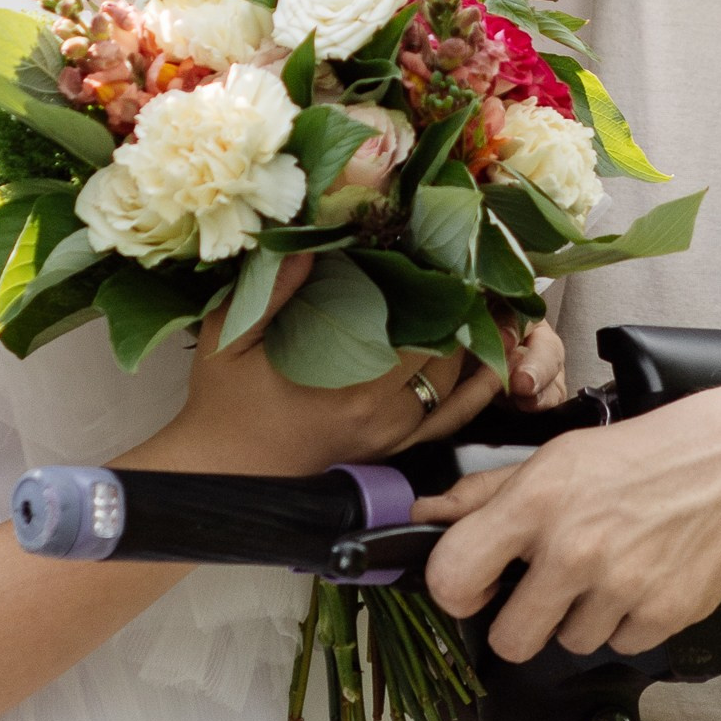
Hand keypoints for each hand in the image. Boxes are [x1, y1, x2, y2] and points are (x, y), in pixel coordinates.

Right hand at [135, 289, 568, 481]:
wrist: (216, 478)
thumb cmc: (220, 407)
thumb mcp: (229, 339)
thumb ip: (272, 292)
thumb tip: (310, 242)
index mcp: (352, 392)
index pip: (423, 336)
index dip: (446, 295)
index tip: (457, 256)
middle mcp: (384, 420)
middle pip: (451, 363)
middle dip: (468, 318)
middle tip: (483, 273)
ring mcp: (390, 443)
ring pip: (458, 396)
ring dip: (480, 354)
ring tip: (503, 312)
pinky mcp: (388, 456)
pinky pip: (446, 425)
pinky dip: (473, 394)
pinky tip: (490, 365)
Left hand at [422, 376, 720, 661]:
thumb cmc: (638, 456)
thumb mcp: (554, 458)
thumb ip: (484, 495)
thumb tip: (425, 514)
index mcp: (535, 503)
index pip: (453, 578)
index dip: (457, 590)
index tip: (475, 586)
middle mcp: (574, 549)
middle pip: (510, 640)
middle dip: (522, 621)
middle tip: (548, 588)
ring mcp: (622, 586)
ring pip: (570, 643)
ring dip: (581, 616)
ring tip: (608, 568)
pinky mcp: (665, 614)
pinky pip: (622, 645)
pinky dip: (628, 622)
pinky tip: (642, 578)